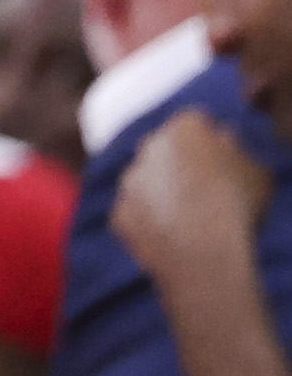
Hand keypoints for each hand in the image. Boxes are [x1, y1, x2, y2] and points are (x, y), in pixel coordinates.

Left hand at [125, 111, 276, 307]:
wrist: (203, 253)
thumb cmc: (238, 207)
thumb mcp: (256, 172)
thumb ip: (235, 149)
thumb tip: (222, 140)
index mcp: (185, 128)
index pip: (195, 122)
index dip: (210, 140)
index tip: (221, 158)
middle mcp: (148, 147)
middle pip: (164, 148)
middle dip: (179, 162)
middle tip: (204, 187)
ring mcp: (129, 181)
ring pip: (146, 181)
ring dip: (161, 192)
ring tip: (192, 217)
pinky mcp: (119, 213)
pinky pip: (137, 214)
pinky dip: (151, 222)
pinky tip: (174, 237)